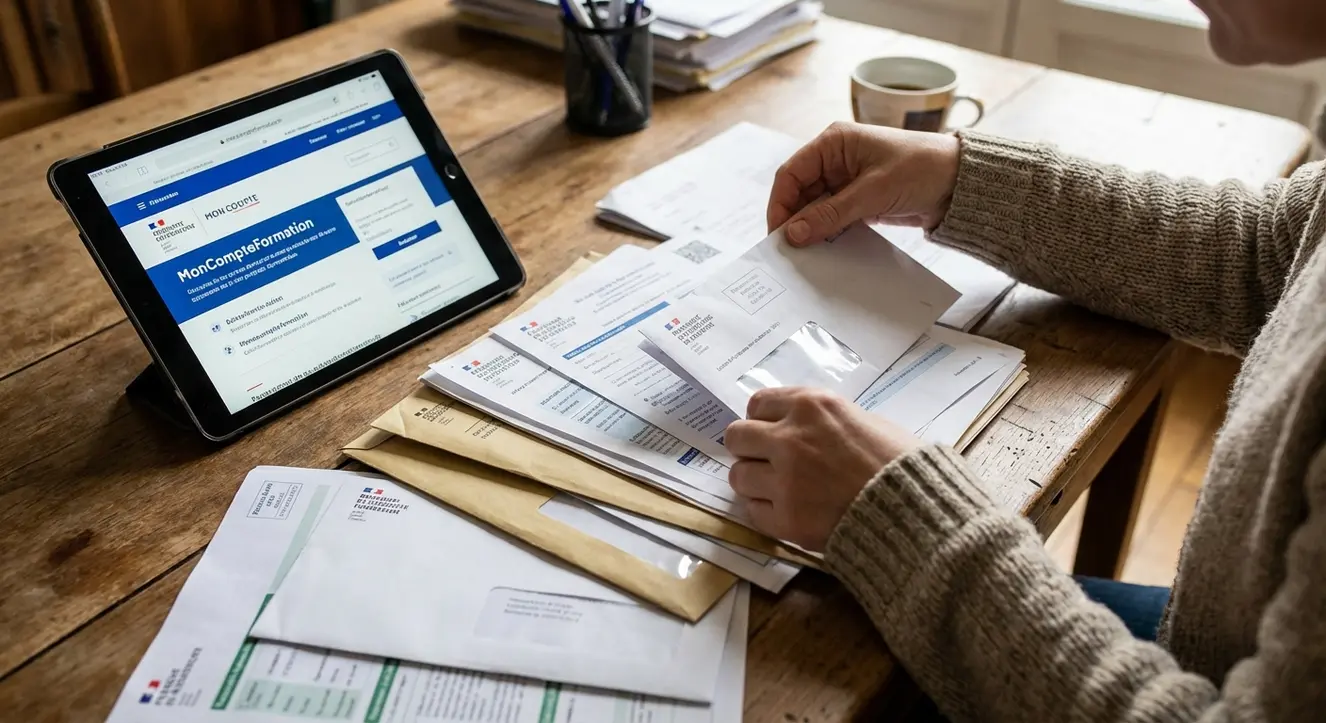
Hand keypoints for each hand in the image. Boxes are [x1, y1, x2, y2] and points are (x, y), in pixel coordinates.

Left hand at [724, 387, 921, 550]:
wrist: (918, 512)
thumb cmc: (900, 463)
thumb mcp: (863, 420)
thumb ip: (821, 421)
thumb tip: (795, 427)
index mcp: (812, 406)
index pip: (757, 403)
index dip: (763, 419)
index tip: (771, 431)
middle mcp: (790, 438)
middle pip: (737, 436)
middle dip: (749, 448)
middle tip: (766, 460)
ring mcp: (785, 481)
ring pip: (739, 476)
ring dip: (755, 481)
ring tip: (778, 489)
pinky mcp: (786, 519)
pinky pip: (753, 511)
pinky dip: (766, 511)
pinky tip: (787, 510)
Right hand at [767, 121, 960, 246]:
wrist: (961, 183)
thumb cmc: (922, 169)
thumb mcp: (873, 192)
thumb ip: (831, 213)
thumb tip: (794, 233)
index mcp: (833, 142)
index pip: (790, 174)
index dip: (779, 205)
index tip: (777, 234)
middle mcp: (835, 159)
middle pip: (799, 193)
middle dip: (794, 221)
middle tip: (789, 251)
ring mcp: (847, 180)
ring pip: (815, 208)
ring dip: (811, 229)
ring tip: (806, 255)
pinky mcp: (859, 199)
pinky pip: (833, 217)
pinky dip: (828, 233)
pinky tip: (826, 250)